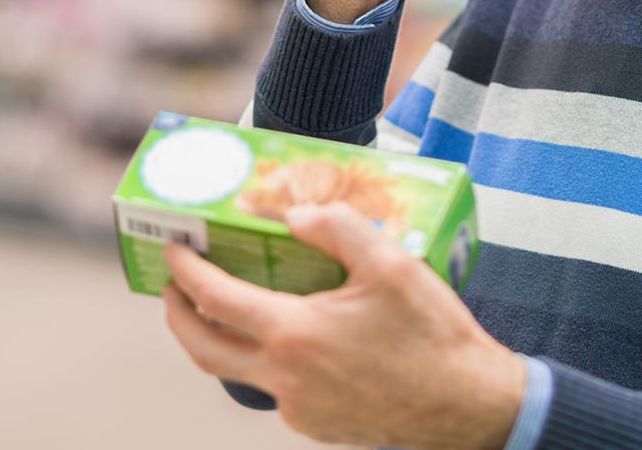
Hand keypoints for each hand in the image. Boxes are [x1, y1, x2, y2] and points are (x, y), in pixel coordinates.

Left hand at [162, 203, 523, 449]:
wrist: (468, 406)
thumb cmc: (432, 334)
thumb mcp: (391, 263)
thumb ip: (337, 228)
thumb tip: (294, 215)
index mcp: (294, 334)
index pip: (214, 298)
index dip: (185, 270)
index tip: (173, 249)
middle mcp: (284, 378)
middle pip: (203, 349)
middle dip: (177, 315)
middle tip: (173, 287)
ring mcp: (298, 408)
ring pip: (238, 373)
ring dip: (223, 340)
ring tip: (231, 308)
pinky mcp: (316, 426)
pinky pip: (277, 389)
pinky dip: (270, 361)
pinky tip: (298, 338)